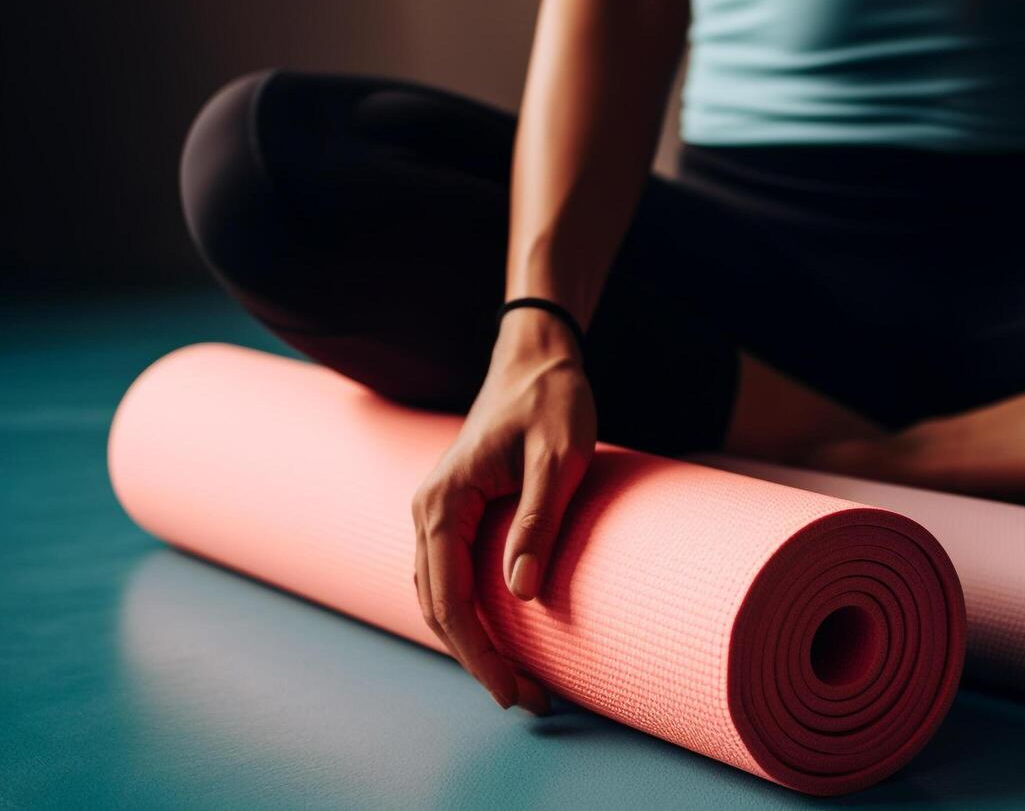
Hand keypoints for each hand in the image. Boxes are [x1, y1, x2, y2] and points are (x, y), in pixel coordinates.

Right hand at [411, 309, 596, 713]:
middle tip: (531, 700)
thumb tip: (521, 595)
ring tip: (523, 682)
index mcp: (443, 500)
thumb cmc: (553, 402)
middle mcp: (428, 510)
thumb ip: (539, 520)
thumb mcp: (561, 457)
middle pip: (439, 607)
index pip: (448, 597)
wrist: (538, 358)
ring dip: (474, 643)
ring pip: (440, 597)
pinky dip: (472, 616)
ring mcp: (438, 513)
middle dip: (480, 659)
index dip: (479, 651)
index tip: (515, 689)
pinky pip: (452, 578)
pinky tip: (505, 639)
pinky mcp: (456, 514)